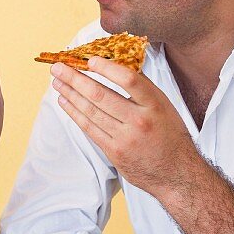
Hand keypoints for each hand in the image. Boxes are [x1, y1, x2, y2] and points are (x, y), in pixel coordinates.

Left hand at [50, 57, 194, 195]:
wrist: (176, 174)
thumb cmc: (170, 136)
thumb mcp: (165, 107)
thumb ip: (143, 89)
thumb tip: (116, 67)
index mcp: (155, 105)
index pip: (129, 80)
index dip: (106, 68)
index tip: (90, 60)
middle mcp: (140, 121)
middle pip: (101, 95)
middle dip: (75, 79)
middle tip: (59, 68)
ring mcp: (125, 138)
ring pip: (91, 112)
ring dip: (71, 95)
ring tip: (58, 83)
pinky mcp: (114, 152)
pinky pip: (90, 129)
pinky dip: (75, 114)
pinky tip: (66, 102)